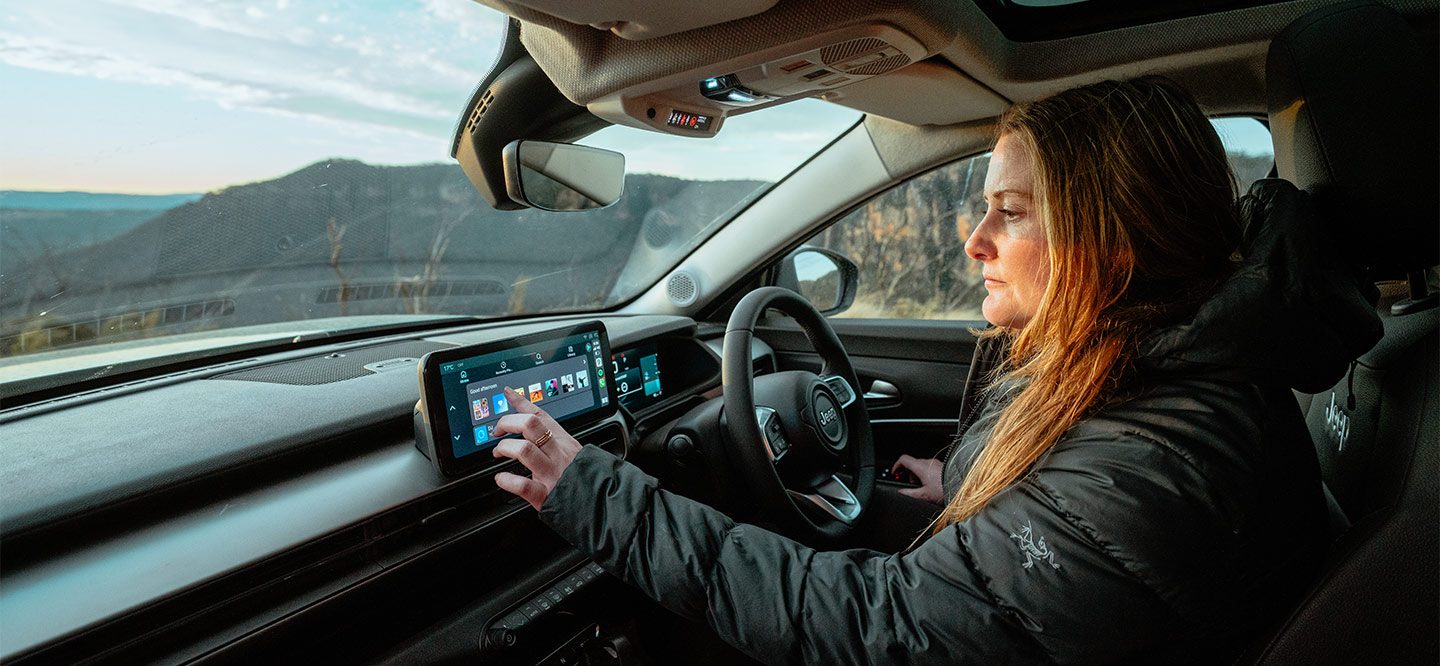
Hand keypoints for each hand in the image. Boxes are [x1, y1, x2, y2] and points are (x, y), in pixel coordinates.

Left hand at [491, 386, 582, 509]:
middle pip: (530, 425)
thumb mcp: (577, 456)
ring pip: (524, 449)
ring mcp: (551, 473)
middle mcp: (557, 454)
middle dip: (508, 423)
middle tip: (498, 431)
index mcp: (564, 443)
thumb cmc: (587, 482)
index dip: (521, 402)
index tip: (508, 394)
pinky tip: (501, 479)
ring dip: (505, 448)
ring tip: (499, 453)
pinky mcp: (545, 495)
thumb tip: (537, 439)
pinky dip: (506, 480)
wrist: (604, 505)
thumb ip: (558, 447)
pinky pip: (522, 484)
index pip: (541, 415)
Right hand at [890, 454, 944, 503]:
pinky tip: (931, 486)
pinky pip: (930, 468)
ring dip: (918, 476)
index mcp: (921, 467)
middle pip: (912, 464)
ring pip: (921, 466)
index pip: (904, 459)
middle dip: (909, 475)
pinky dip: (926, 475)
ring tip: (923, 487)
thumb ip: (909, 493)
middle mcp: (928, 462)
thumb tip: (901, 493)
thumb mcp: (924, 495)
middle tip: (911, 485)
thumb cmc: (946, 490)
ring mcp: (936, 463)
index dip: (896, 466)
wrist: (963, 489)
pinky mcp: (942, 467)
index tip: (895, 473)